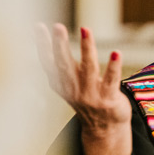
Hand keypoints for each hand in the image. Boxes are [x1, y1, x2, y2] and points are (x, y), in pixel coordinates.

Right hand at [36, 23, 131, 154]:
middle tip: (57, 26)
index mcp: (62, 84)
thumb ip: (60, 64)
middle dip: (60, 45)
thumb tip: (46, 37)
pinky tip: (116, 52)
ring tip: (85, 29)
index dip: (42, 45)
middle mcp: (73, 89)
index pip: (49, 62)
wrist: (104, 128)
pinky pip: (111, 80)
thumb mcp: (70, 83)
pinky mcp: (108, 99)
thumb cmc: (87, 98)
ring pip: (88, 69)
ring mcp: (91, 95)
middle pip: (64, 64)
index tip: (37, 26)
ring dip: (87, 48)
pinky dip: (113, 66)